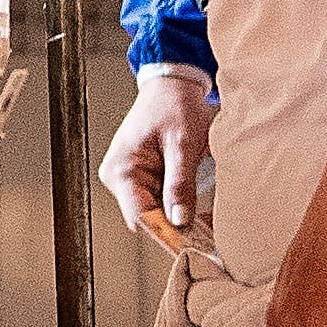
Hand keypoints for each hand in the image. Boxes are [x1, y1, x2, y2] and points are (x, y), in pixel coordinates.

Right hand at [102, 66, 214, 233]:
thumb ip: (180, 183)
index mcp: (122, 169)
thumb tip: (179, 219)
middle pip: (147, 218)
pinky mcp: (143, 177)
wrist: (172, 82)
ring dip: (178, 214)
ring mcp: (130, 178)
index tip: (191, 243)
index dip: (165, 232)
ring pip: (155, 211)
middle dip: (175, 225)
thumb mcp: (183, 144)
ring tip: (204, 215)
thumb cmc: (173, 104)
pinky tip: (195, 202)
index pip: (140, 216)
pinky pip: (159, 200)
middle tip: (206, 231)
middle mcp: (120, 177)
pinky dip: (178, 203)